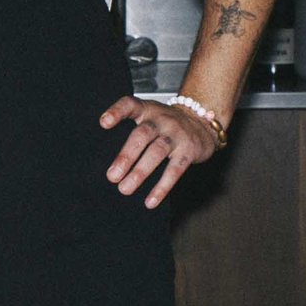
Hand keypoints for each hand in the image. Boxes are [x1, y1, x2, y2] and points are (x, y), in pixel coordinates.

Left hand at [98, 97, 220, 208]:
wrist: (202, 123)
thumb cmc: (166, 125)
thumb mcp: (149, 117)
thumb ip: (131, 131)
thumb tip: (110, 164)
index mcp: (147, 110)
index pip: (130, 105)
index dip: (117, 112)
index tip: (103, 123)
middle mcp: (162, 119)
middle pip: (142, 135)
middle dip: (126, 156)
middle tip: (112, 176)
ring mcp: (176, 134)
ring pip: (157, 152)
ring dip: (140, 172)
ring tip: (124, 189)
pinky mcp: (189, 151)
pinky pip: (175, 170)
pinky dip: (162, 187)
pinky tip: (150, 201)